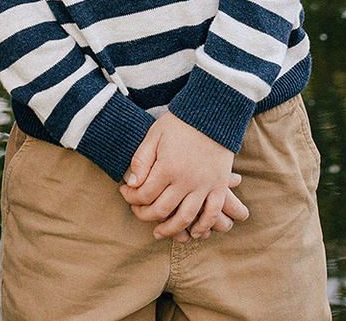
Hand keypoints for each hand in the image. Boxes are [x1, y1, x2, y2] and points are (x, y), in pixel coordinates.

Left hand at [118, 113, 245, 240]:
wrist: (213, 113)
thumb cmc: (180, 123)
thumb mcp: (154, 135)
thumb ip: (141, 160)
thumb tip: (132, 184)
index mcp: (167, 167)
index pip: (144, 195)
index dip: (131, 198)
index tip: (125, 191)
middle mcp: (186, 180)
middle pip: (161, 210)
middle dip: (145, 215)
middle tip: (138, 212)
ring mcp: (205, 185)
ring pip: (186, 218)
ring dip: (171, 229)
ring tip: (160, 231)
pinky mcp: (220, 186)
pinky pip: (212, 213)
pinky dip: (203, 226)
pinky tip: (193, 232)